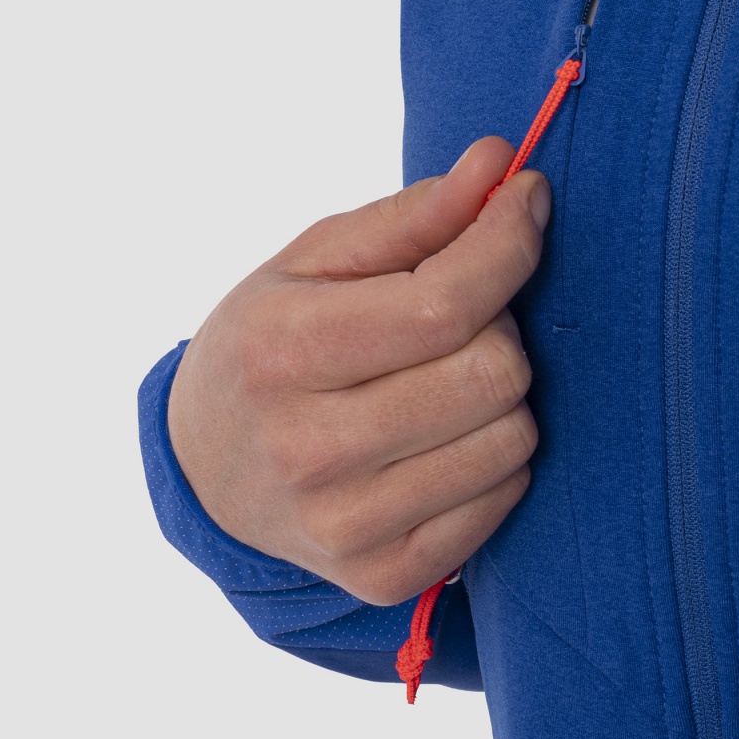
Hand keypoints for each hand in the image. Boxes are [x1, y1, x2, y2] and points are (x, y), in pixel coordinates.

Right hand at [168, 139, 547, 605]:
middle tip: (456, 319)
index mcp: (280, 352)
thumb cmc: (275, 341)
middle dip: (498, 324)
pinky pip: (507, 494)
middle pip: (493, 371)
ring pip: (512, 435)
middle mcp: (307, 450)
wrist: (209, 471)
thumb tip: (497, 164)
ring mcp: (345, 525)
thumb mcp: (317, 260)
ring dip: (501, 392)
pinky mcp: (385, 574)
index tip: (529, 199)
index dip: (508, 241)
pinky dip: (497, 452)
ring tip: (446, 378)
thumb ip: (413, 213)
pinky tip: (447, 435)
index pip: (443, 304)